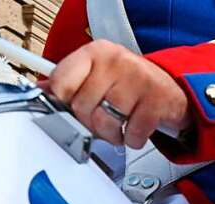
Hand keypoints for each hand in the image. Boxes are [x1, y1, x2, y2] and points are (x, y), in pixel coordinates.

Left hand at [42, 40, 192, 148]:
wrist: (173, 91)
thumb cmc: (131, 86)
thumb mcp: (98, 76)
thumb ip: (70, 82)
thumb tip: (40, 91)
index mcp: (95, 53)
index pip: (61, 81)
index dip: (62, 101)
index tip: (70, 107)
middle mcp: (115, 61)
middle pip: (82, 106)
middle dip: (90, 123)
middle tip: (101, 122)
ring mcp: (137, 79)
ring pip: (106, 122)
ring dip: (112, 135)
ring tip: (119, 128)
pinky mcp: (156, 100)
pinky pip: (132, 132)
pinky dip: (133, 139)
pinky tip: (136, 130)